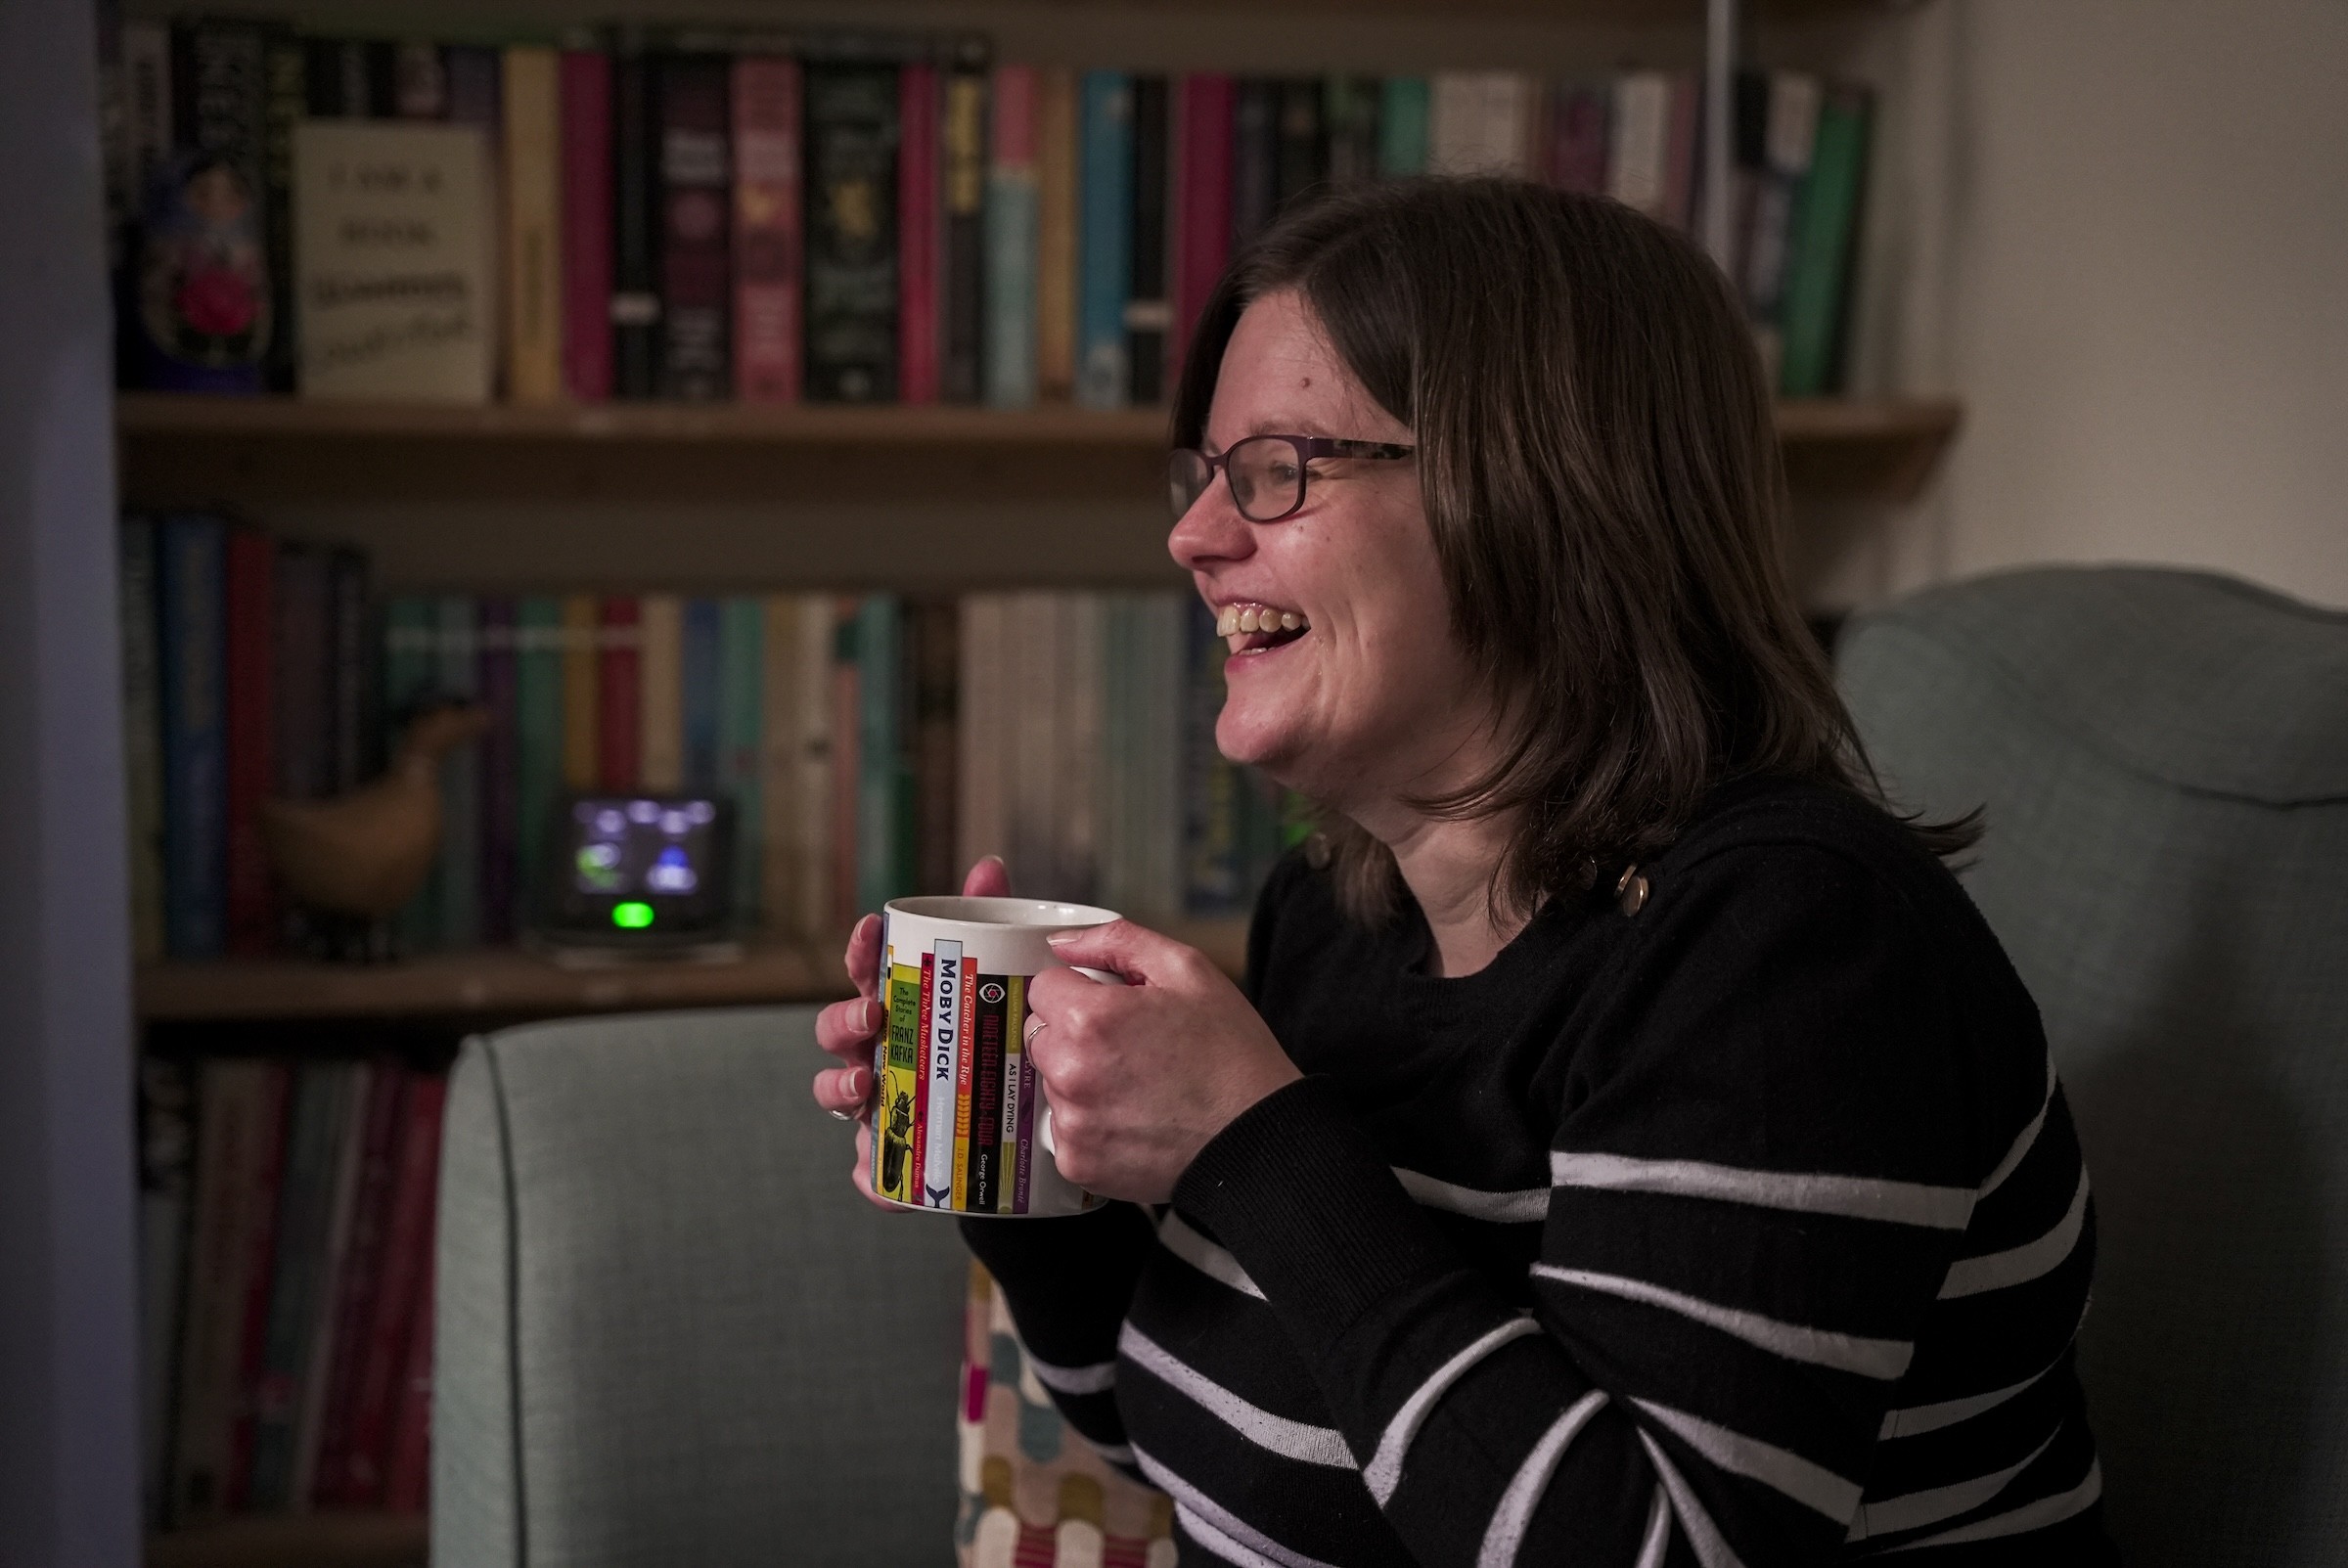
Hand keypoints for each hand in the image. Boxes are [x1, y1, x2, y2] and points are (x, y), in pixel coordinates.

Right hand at [812, 856, 1010, 1207]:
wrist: (1012, 1130)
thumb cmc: (984, 1043)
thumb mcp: (992, 985)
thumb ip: (987, 921)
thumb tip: (990, 865)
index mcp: (896, 1006)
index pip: (866, 973)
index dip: (861, 952)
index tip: (873, 931)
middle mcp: (875, 1053)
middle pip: (837, 1031)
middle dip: (844, 1018)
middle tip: (873, 1015)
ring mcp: (876, 1105)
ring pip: (836, 1095)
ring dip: (840, 1087)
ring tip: (864, 1087)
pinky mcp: (892, 1162)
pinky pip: (873, 1174)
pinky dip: (871, 1175)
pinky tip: (880, 1175)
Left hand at [1025, 921, 1301, 1203]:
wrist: (1257, 1135)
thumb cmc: (1229, 1053)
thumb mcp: (1187, 970)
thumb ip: (1117, 941)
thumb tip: (1064, 942)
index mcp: (1091, 1019)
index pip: (1043, 988)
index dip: (1079, 991)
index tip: (1111, 1008)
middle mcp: (1071, 1073)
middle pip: (1040, 1036)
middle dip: (1073, 1034)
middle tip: (1129, 1046)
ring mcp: (1073, 1123)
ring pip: (1052, 1083)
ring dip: (1080, 1080)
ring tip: (1137, 1085)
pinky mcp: (1078, 1163)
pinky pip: (1064, 1129)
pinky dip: (1090, 1124)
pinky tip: (1133, 1118)